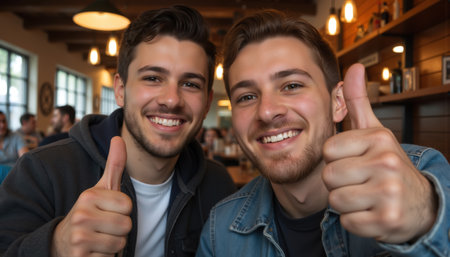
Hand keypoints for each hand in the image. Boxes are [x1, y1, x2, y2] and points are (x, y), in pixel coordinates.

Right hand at [52, 136, 131, 255]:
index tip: (107, 212)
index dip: (122, 211)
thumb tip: (118, 137)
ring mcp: (78, 238)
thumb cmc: (90, 213)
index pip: (128, 206)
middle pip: (126, 226)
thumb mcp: (101, 188)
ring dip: (113, 245)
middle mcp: (81, 215)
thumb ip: (114, 164)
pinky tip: (92, 251)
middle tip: (103, 227)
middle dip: (119, 230)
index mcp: (88, 196)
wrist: (62, 241)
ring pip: (119, 244)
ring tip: (99, 238)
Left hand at [322, 63, 437, 242]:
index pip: (328, 151)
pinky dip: (356, 222)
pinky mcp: (388, 221)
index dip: (336, 160)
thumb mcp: (374, 132)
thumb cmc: (385, 164)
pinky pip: (348, 222)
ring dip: (346, 203)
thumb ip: (358, 101)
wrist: (419, 203)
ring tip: (366, 196)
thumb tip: (353, 66)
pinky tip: (372, 213)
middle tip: (360, 182)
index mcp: (379, 139)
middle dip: (339, 183)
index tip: (355, 161)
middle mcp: (386, 163)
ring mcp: (389, 193)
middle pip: (329, 176)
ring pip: (335, 201)